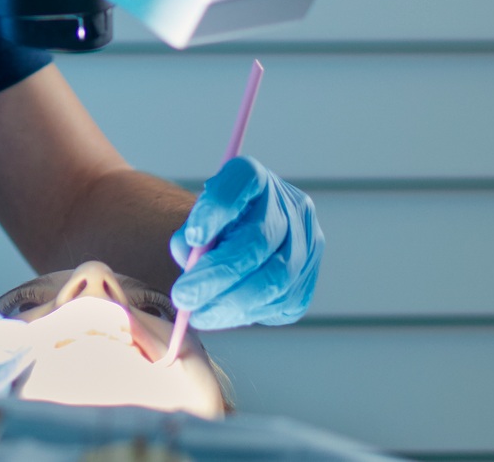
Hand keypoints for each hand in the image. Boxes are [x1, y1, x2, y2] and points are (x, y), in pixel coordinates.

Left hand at [170, 156, 322, 329]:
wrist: (242, 239)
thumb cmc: (214, 229)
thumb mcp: (197, 222)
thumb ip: (188, 237)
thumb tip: (188, 258)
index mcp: (256, 177)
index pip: (242, 182)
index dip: (217, 210)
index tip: (192, 238)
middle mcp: (290, 203)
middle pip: (258, 240)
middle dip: (218, 274)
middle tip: (184, 297)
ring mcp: (308, 240)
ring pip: (275, 278)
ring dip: (232, 303)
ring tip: (198, 315)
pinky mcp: (310, 276)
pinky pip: (283, 301)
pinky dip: (250, 313)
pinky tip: (224, 315)